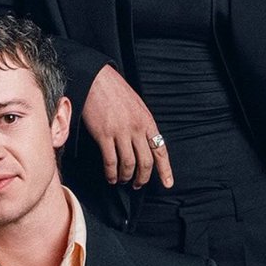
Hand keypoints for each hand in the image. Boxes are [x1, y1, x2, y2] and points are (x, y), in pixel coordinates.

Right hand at [82, 65, 173, 189]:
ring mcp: (120, 132)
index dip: (165, 170)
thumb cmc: (115, 92)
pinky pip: (110, 161)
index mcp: (147, 121)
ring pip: (128, 164)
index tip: (168, 183)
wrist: (97, 80)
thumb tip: (144, 144)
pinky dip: (111, 173)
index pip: (160, 150)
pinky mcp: (104, 134)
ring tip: (122, 180)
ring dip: (126, 176)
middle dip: (142, 178)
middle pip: (146, 161)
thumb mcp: (137, 107)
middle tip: (137, 185)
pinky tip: (110, 177)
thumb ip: (142, 125)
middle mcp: (137, 128)